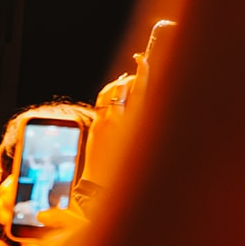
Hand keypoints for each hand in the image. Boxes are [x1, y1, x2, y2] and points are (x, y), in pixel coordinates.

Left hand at [80, 60, 138, 189]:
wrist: (107, 186)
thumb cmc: (133, 169)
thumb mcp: (145, 143)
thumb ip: (147, 120)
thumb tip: (147, 98)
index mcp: (141, 125)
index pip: (143, 89)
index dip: (143, 71)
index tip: (143, 59)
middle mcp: (124, 120)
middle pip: (128, 86)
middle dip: (134, 74)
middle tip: (140, 66)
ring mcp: (108, 121)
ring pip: (114, 90)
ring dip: (121, 82)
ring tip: (128, 80)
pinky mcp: (97, 124)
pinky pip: (103, 99)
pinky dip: (110, 91)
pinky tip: (115, 91)